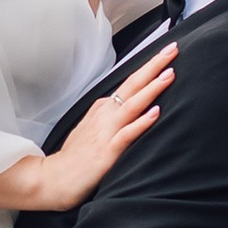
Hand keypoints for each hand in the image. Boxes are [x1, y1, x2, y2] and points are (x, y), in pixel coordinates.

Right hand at [8, 45, 174, 212]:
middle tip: (172, 48)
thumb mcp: (93, 128)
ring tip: (169, 74)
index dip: (149, 68)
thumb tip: (132, 108)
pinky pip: (127, 134)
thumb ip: (111, 117)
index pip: (131, 83)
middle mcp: (106, 115)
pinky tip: (155, 113)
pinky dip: (142, 122)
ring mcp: (106, 132)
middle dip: (154, 66)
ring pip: (132, 104)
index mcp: (103, 108)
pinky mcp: (107, 151)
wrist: (55, 178)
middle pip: (133, 85)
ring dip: (151, 88)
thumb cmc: (76, 157)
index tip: (166, 54)